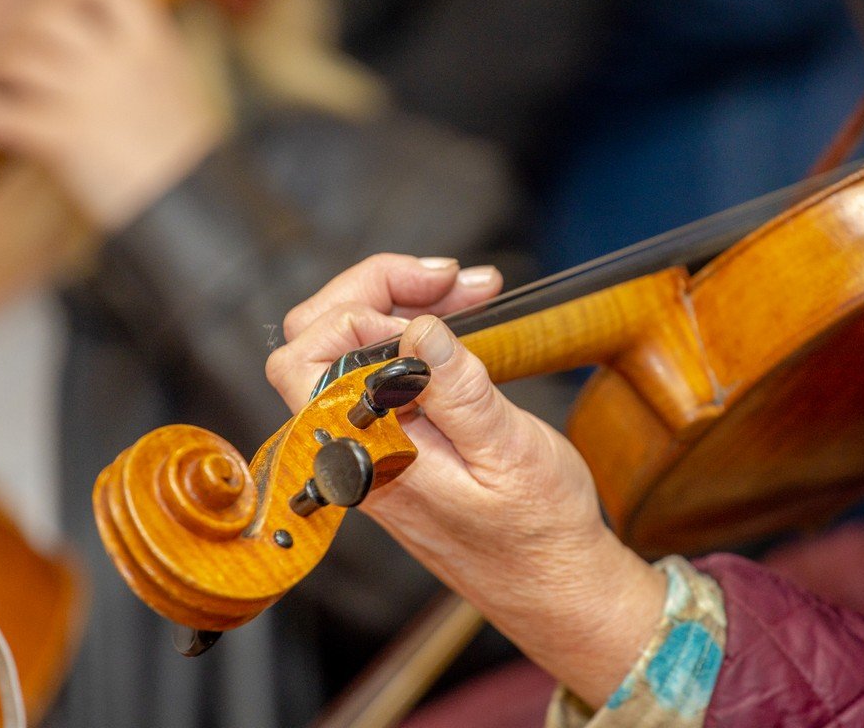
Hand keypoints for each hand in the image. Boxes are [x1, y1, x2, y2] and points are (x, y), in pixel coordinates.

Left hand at [0, 0, 224, 230]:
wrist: (195, 209)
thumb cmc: (187, 156)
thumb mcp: (178, 88)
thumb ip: (141, 56)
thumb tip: (99, 36)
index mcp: (153, 46)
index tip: (65, 7)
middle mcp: (118, 64)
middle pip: (47, 14)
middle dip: (25, 29)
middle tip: (21, 51)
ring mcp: (88, 99)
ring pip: (17, 55)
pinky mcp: (62, 138)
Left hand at [266, 254, 665, 706]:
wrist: (554, 585)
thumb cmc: (538, 532)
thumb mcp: (510, 453)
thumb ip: (458, 392)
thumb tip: (419, 329)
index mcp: (364, 455)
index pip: (309, 354)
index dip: (367, 307)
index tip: (436, 302)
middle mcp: (351, 448)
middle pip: (316, 337)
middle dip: (378, 289)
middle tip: (450, 278)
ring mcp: (368, 443)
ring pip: (347, 347)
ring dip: (402, 304)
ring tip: (472, 290)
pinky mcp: (393, 440)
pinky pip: (380, 370)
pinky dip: (416, 333)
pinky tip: (463, 320)